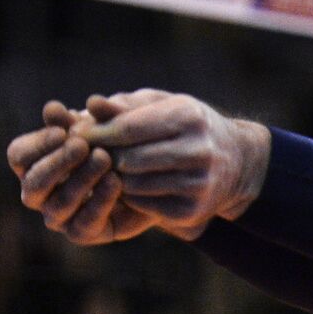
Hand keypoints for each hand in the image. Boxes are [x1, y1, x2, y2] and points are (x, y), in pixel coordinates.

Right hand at [6, 101, 156, 244]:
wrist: (150, 173)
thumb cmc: (115, 143)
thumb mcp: (101, 126)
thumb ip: (76, 120)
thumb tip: (52, 108)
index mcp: (35, 164)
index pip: (19, 156)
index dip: (38, 144)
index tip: (63, 131)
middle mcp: (41, 194)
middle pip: (34, 184)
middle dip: (58, 163)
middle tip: (82, 145)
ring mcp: (60, 217)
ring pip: (59, 205)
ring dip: (81, 180)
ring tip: (104, 159)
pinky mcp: (84, 233)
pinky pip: (84, 223)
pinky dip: (99, 201)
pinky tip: (115, 181)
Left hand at [78, 89, 270, 240]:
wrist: (236, 161)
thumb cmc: (190, 126)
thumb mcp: (165, 106)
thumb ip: (126, 106)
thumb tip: (91, 104)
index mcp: (189, 117)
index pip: (128, 128)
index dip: (96, 132)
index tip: (76, 133)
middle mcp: (198, 150)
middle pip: (127, 158)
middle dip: (101, 156)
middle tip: (85, 154)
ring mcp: (198, 183)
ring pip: (132, 184)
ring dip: (113, 177)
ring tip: (107, 168)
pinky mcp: (192, 209)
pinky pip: (144, 204)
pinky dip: (130, 195)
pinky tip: (130, 184)